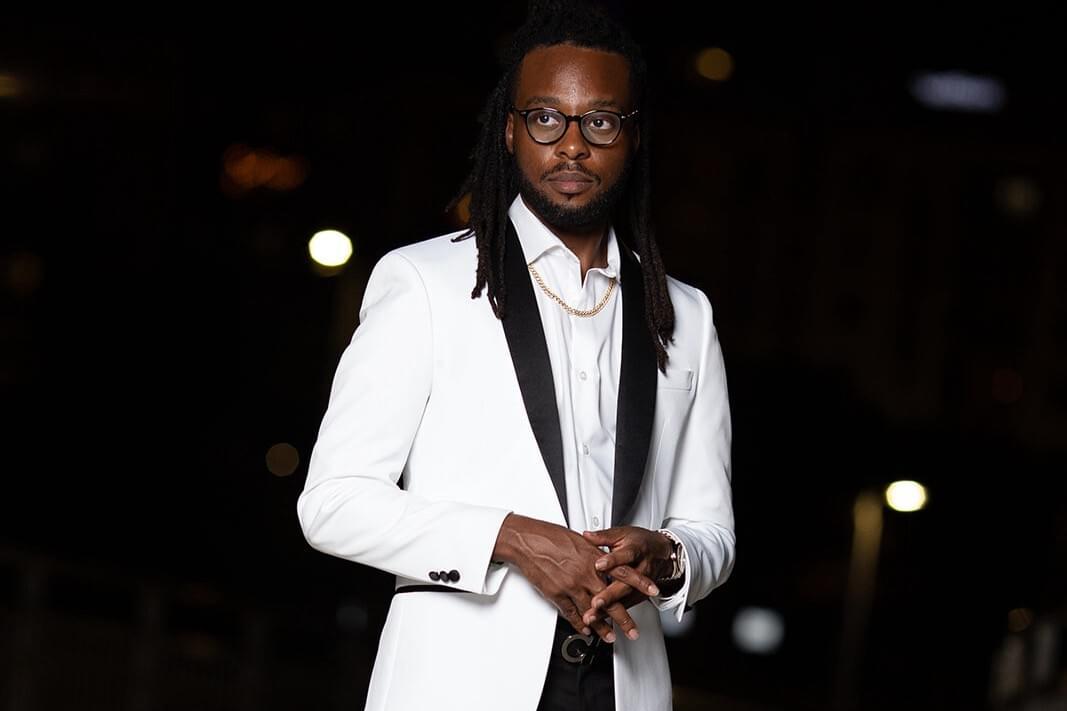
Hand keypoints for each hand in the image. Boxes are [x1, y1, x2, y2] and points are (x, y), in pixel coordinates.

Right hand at [492, 513, 636, 642]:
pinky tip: (585, 629)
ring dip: (601, 627)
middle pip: (610, 601)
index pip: (623, 572)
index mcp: (594, 559)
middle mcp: (585, 574)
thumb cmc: (551, 537)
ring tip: (610, 637)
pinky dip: (579, 623)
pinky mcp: (557, 594)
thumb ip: (594, 553)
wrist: (529, 541)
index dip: (639, 583)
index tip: (652, 591)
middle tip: (633, 632)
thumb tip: (603, 560)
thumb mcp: (580, 541)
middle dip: (623, 619)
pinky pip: (571, 613)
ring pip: (591, 612)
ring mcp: (571, 586)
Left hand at [578, 526, 674, 629]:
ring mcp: (643, 585)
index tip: (598, 565)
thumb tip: (586, 535)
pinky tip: (602, 622)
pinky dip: (615, 615)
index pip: (624, 555)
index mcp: (635, 550)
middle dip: (609, 595)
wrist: (661, 552)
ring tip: (593, 616)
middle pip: (625, 583)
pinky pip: (627, 605)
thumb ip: (604, 537)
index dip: (612, 560)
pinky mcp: (641, 595)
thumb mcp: (622, 534)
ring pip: (625, 598)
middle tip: (594, 603)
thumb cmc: (639, 542)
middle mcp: (641, 568)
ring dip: (610, 610)